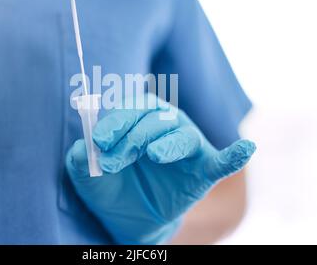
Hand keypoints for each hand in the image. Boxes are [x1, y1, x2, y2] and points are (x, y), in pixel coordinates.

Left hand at [66, 94, 255, 243]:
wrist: (131, 218)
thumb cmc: (112, 187)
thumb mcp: (88, 177)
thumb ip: (80, 161)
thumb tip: (82, 147)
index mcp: (139, 118)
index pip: (131, 109)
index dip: (116, 121)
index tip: (99, 140)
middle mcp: (166, 125)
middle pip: (154, 120)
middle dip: (131, 137)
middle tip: (110, 162)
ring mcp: (187, 145)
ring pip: (181, 135)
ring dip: (165, 144)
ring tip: (152, 156)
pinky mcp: (203, 169)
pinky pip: (221, 161)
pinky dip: (234, 155)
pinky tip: (246, 148)